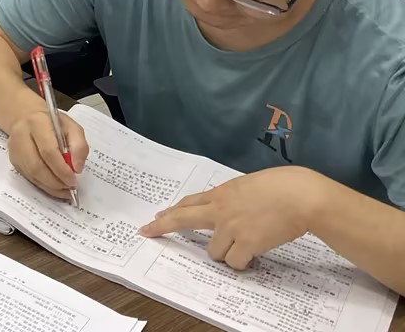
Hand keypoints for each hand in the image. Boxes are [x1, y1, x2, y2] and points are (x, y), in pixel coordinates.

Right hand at [6, 110, 88, 199]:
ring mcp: (14, 148)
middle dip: (56, 181)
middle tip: (70, 186)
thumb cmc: (53, 124)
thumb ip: (79, 146)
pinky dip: (44, 185)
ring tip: (64, 188)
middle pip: (37, 166)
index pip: (48, 151)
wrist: (28, 118)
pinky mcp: (13, 159)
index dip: (61, 169)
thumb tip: (76, 168)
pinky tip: (55, 186)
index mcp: (37, 123)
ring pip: (32, 174)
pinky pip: (29, 177)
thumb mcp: (72, 127)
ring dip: (50, 186)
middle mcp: (21, 135)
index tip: (74, 180)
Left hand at [139, 166, 323, 268]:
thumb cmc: (282, 187)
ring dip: (225, 253)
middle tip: (148, 231)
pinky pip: (234, 262)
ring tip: (244, 247)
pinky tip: (253, 256)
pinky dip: (242, 263)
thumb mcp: (249, 186)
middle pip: (182, 218)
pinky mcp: (246, 244)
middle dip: (162, 227)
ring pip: (213, 252)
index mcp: (221, 193)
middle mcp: (220, 209)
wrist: (301, 196)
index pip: (189, 202)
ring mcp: (230, 227)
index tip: (157, 216)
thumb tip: (229, 209)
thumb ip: (233, 198)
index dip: (172, 211)